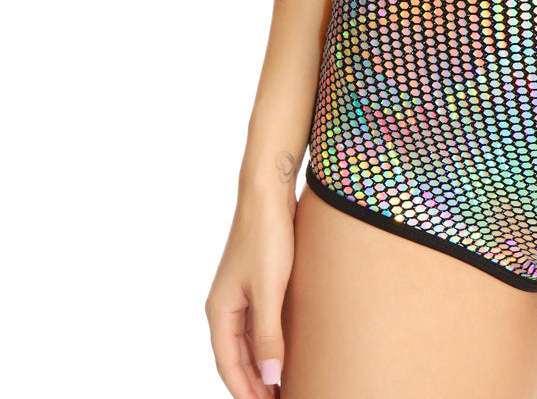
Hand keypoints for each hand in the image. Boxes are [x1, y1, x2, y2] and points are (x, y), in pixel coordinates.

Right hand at [205, 187, 296, 397]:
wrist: (269, 192)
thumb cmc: (267, 236)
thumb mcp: (269, 289)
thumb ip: (268, 336)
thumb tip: (269, 379)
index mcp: (220, 311)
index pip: (228, 366)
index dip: (246, 392)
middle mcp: (225, 307)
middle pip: (236, 359)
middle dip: (253, 385)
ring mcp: (239, 295)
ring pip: (246, 344)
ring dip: (260, 368)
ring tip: (282, 387)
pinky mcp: (255, 284)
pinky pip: (256, 327)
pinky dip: (266, 346)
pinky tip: (283, 354)